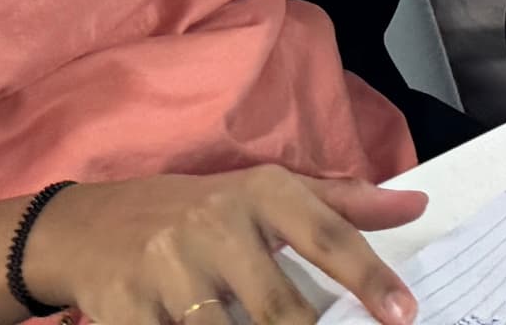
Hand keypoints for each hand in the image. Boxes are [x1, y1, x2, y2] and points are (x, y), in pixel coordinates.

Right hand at [23, 166, 425, 324]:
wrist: (87, 226)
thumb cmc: (195, 212)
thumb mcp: (265, 195)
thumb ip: (341, 205)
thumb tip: (419, 203)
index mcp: (260, 192)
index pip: (327, 235)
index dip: (369, 277)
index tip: (404, 314)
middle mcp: (215, 223)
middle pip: (280, 309)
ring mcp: (167, 266)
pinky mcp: (125, 307)